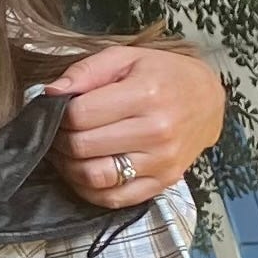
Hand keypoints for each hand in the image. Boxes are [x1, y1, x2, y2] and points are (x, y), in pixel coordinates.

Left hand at [51, 45, 225, 207]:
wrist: (207, 100)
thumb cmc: (162, 74)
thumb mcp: (125, 58)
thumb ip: (85, 71)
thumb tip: (50, 92)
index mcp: (146, 95)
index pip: (80, 115)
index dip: (57, 114)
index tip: (55, 110)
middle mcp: (157, 133)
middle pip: (83, 147)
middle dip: (58, 140)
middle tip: (56, 131)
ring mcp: (162, 162)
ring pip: (95, 177)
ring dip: (68, 167)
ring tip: (65, 151)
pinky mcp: (164, 183)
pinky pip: (115, 198)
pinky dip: (90, 189)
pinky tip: (83, 171)